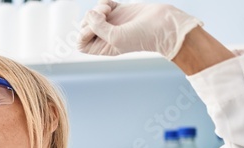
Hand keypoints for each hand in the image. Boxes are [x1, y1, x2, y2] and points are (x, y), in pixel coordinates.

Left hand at [78, 1, 202, 59]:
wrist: (162, 25)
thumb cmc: (141, 36)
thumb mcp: (116, 37)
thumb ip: (98, 27)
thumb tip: (89, 14)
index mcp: (103, 47)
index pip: (81, 43)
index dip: (83, 34)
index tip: (94, 29)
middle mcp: (106, 36)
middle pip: (85, 26)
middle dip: (90, 18)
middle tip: (104, 15)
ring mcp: (112, 23)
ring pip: (94, 14)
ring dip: (97, 8)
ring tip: (108, 9)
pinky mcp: (120, 10)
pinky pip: (103, 4)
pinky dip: (104, 2)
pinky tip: (111, 3)